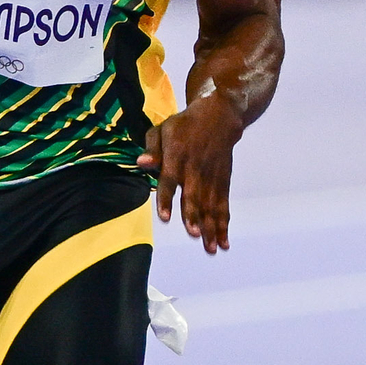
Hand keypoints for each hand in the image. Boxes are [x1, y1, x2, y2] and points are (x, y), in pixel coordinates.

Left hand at [145, 102, 243, 252]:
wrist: (219, 117)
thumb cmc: (183, 125)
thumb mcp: (162, 130)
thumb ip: (152, 148)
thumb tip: (141, 163)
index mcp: (178, 157)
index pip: (170, 180)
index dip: (167, 199)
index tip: (165, 217)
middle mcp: (196, 169)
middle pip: (195, 196)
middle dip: (193, 216)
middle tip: (192, 235)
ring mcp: (212, 177)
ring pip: (212, 205)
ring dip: (211, 227)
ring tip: (210, 248)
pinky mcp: (223, 181)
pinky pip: (223, 205)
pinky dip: (224, 223)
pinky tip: (223, 241)